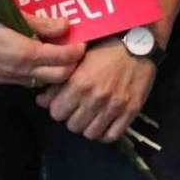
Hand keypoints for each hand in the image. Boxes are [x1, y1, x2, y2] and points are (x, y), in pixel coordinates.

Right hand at [0, 9, 84, 87]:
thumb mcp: (10, 11)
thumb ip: (40, 23)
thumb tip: (66, 26)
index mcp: (20, 54)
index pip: (61, 60)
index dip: (75, 52)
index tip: (83, 42)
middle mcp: (13, 72)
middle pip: (54, 77)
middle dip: (68, 65)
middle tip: (73, 48)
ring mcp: (1, 78)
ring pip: (37, 81)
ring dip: (50, 70)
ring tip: (55, 51)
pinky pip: (21, 79)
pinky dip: (33, 71)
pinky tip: (31, 55)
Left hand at [35, 38, 155, 141]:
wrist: (138, 44)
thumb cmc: (105, 48)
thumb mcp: (78, 60)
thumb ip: (58, 81)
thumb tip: (41, 100)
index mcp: (79, 83)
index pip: (56, 112)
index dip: (57, 108)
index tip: (63, 103)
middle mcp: (95, 98)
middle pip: (72, 126)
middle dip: (71, 118)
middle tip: (77, 109)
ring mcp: (114, 107)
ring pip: (90, 133)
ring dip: (88, 126)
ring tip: (90, 116)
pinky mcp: (131, 112)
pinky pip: (112, 135)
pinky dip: (105, 133)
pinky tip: (104, 123)